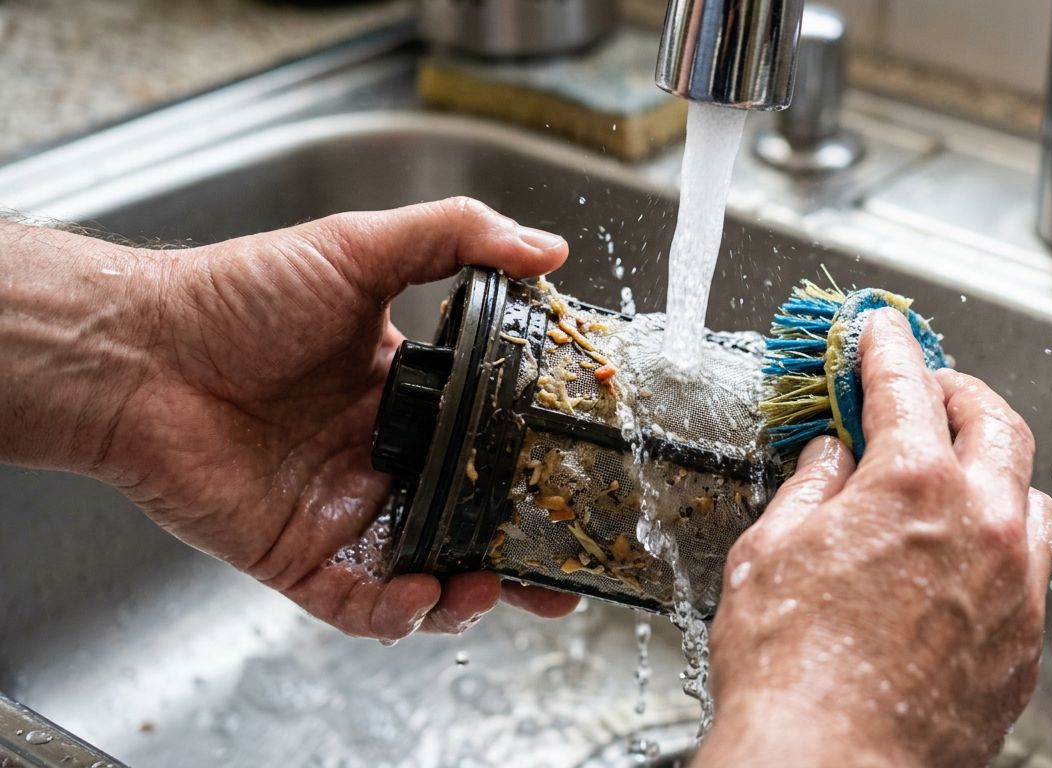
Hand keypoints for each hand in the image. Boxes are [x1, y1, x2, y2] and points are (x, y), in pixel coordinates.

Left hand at [1, 199, 580, 639]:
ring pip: (425, 572)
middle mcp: (379, 459)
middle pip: (467, 518)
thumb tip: (550, 250)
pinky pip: (359, 603)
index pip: (486, 441)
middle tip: (563, 567)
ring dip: (469, 594)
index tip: (576, 472)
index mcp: (403, 395)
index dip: (531, 464)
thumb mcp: (360, 248)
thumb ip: (459, 239)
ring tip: (491, 587)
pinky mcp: (299, 556)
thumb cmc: (237, 296)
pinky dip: (396, 614)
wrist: (138, 353)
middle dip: (516, 552)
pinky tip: (422, 593)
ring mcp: (342, 512)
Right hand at [699, 308, 1051, 766]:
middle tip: (926, 390)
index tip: (880, 331)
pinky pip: (1034, 571)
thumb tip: (831, 457)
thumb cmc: (789, 672)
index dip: (886, 346)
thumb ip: (811, 488)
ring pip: (1034, 496)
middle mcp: (983, 523)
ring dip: (996, 469)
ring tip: (957, 475)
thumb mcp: (770, 553)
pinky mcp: (1026, 645)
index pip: (905, 384)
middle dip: (958, 391)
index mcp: (913, 484)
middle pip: (995, 422)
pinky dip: (1004, 544)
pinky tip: (964, 560)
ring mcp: (1017, 587)